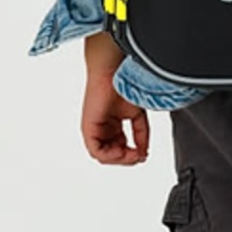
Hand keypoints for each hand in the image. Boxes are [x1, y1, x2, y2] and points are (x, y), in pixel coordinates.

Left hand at [81, 32, 149, 164]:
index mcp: (111, 126)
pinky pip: (96, 151)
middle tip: (139, 156)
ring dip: (120, 159)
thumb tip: (143, 152)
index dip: (131, 155)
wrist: (114, 73)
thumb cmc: (124, 87)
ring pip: (103, 156)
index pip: (119, 149)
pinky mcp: (88, 129)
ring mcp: (93, 129)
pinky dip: (110, 155)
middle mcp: (101, 129)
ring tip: (132, 154)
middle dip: (127, 159)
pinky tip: (122, 151)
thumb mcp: (138, 117)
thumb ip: (141, 136)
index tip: (143, 154)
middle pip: (111, 155)